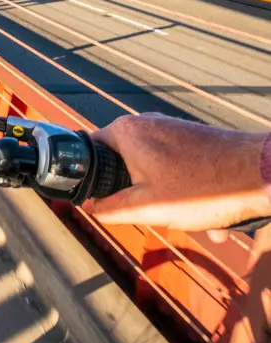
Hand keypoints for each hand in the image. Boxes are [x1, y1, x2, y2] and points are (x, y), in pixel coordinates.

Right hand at [84, 113, 269, 231]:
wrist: (260, 174)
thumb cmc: (203, 189)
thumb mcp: (145, 208)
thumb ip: (110, 209)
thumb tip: (94, 208)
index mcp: (126, 133)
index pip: (89, 150)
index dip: (90, 177)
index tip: (101, 197)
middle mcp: (146, 124)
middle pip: (123, 162)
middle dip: (136, 192)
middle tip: (150, 211)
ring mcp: (171, 128)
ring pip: (152, 168)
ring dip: (165, 196)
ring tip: (189, 218)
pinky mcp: (192, 137)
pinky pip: (177, 167)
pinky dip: (186, 190)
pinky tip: (207, 215)